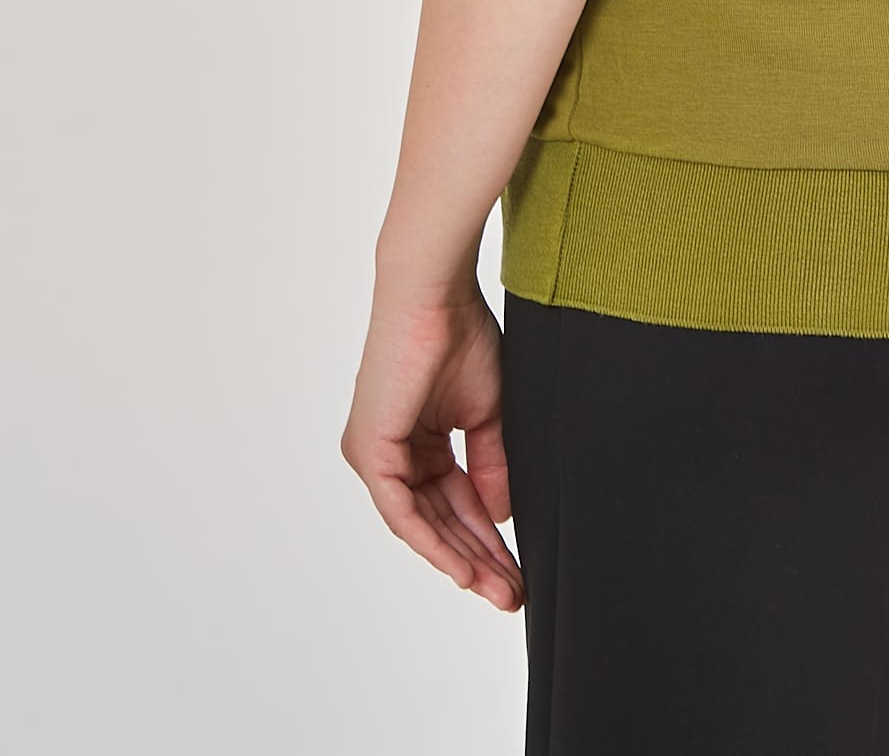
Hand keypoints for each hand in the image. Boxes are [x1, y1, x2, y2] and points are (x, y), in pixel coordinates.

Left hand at [341, 284, 524, 611]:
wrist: (436, 295)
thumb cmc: (462, 336)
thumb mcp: (487, 414)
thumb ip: (490, 466)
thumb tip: (499, 517)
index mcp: (415, 443)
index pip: (454, 503)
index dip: (487, 538)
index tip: (518, 567)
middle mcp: (391, 454)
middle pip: (438, 522)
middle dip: (478, 560)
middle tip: (512, 594)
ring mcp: (376, 456)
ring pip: (421, 525)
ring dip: (461, 560)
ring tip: (499, 590)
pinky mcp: (369, 452)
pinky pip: (402, 512)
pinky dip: (434, 542)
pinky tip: (463, 569)